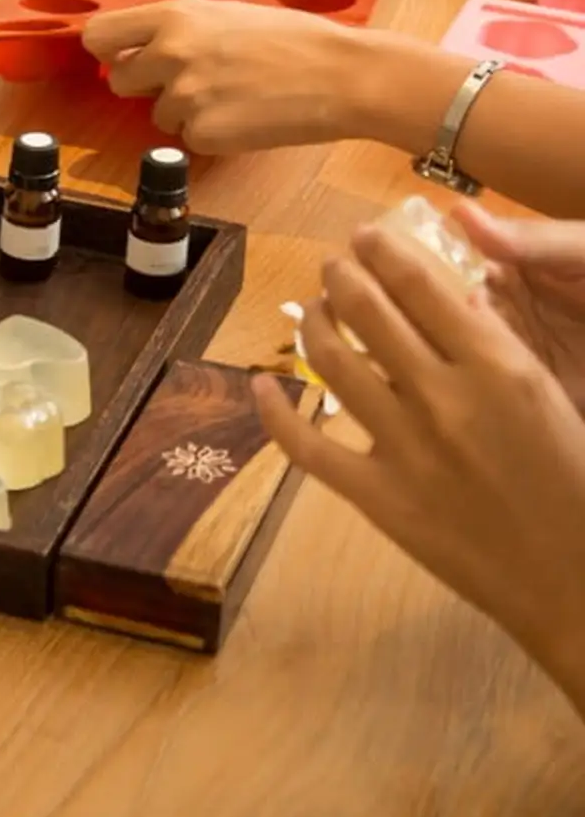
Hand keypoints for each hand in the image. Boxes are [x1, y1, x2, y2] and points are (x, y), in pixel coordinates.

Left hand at [82, 0, 369, 151]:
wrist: (342, 75)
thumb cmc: (291, 39)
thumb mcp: (224, 15)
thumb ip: (175, 30)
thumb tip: (136, 49)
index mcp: (173, 17)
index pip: (98, 35)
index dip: (108, 50)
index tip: (122, 58)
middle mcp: (169, 53)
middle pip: (117, 81)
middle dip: (146, 86)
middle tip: (192, 81)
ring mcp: (184, 96)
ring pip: (156, 115)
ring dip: (185, 112)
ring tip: (234, 95)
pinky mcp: (202, 134)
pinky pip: (187, 139)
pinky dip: (211, 134)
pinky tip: (246, 116)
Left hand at [256, 217, 584, 711]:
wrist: (575, 579)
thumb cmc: (572, 481)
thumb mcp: (547, 395)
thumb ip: (494, 346)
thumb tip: (447, 295)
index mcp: (496, 366)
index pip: (420, 284)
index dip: (382, 250)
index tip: (365, 236)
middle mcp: (442, 396)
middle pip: (366, 309)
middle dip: (341, 275)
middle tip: (335, 266)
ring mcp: (403, 447)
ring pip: (330, 360)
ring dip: (314, 324)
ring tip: (315, 310)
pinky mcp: (377, 496)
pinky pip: (305, 444)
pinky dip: (274, 409)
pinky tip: (263, 384)